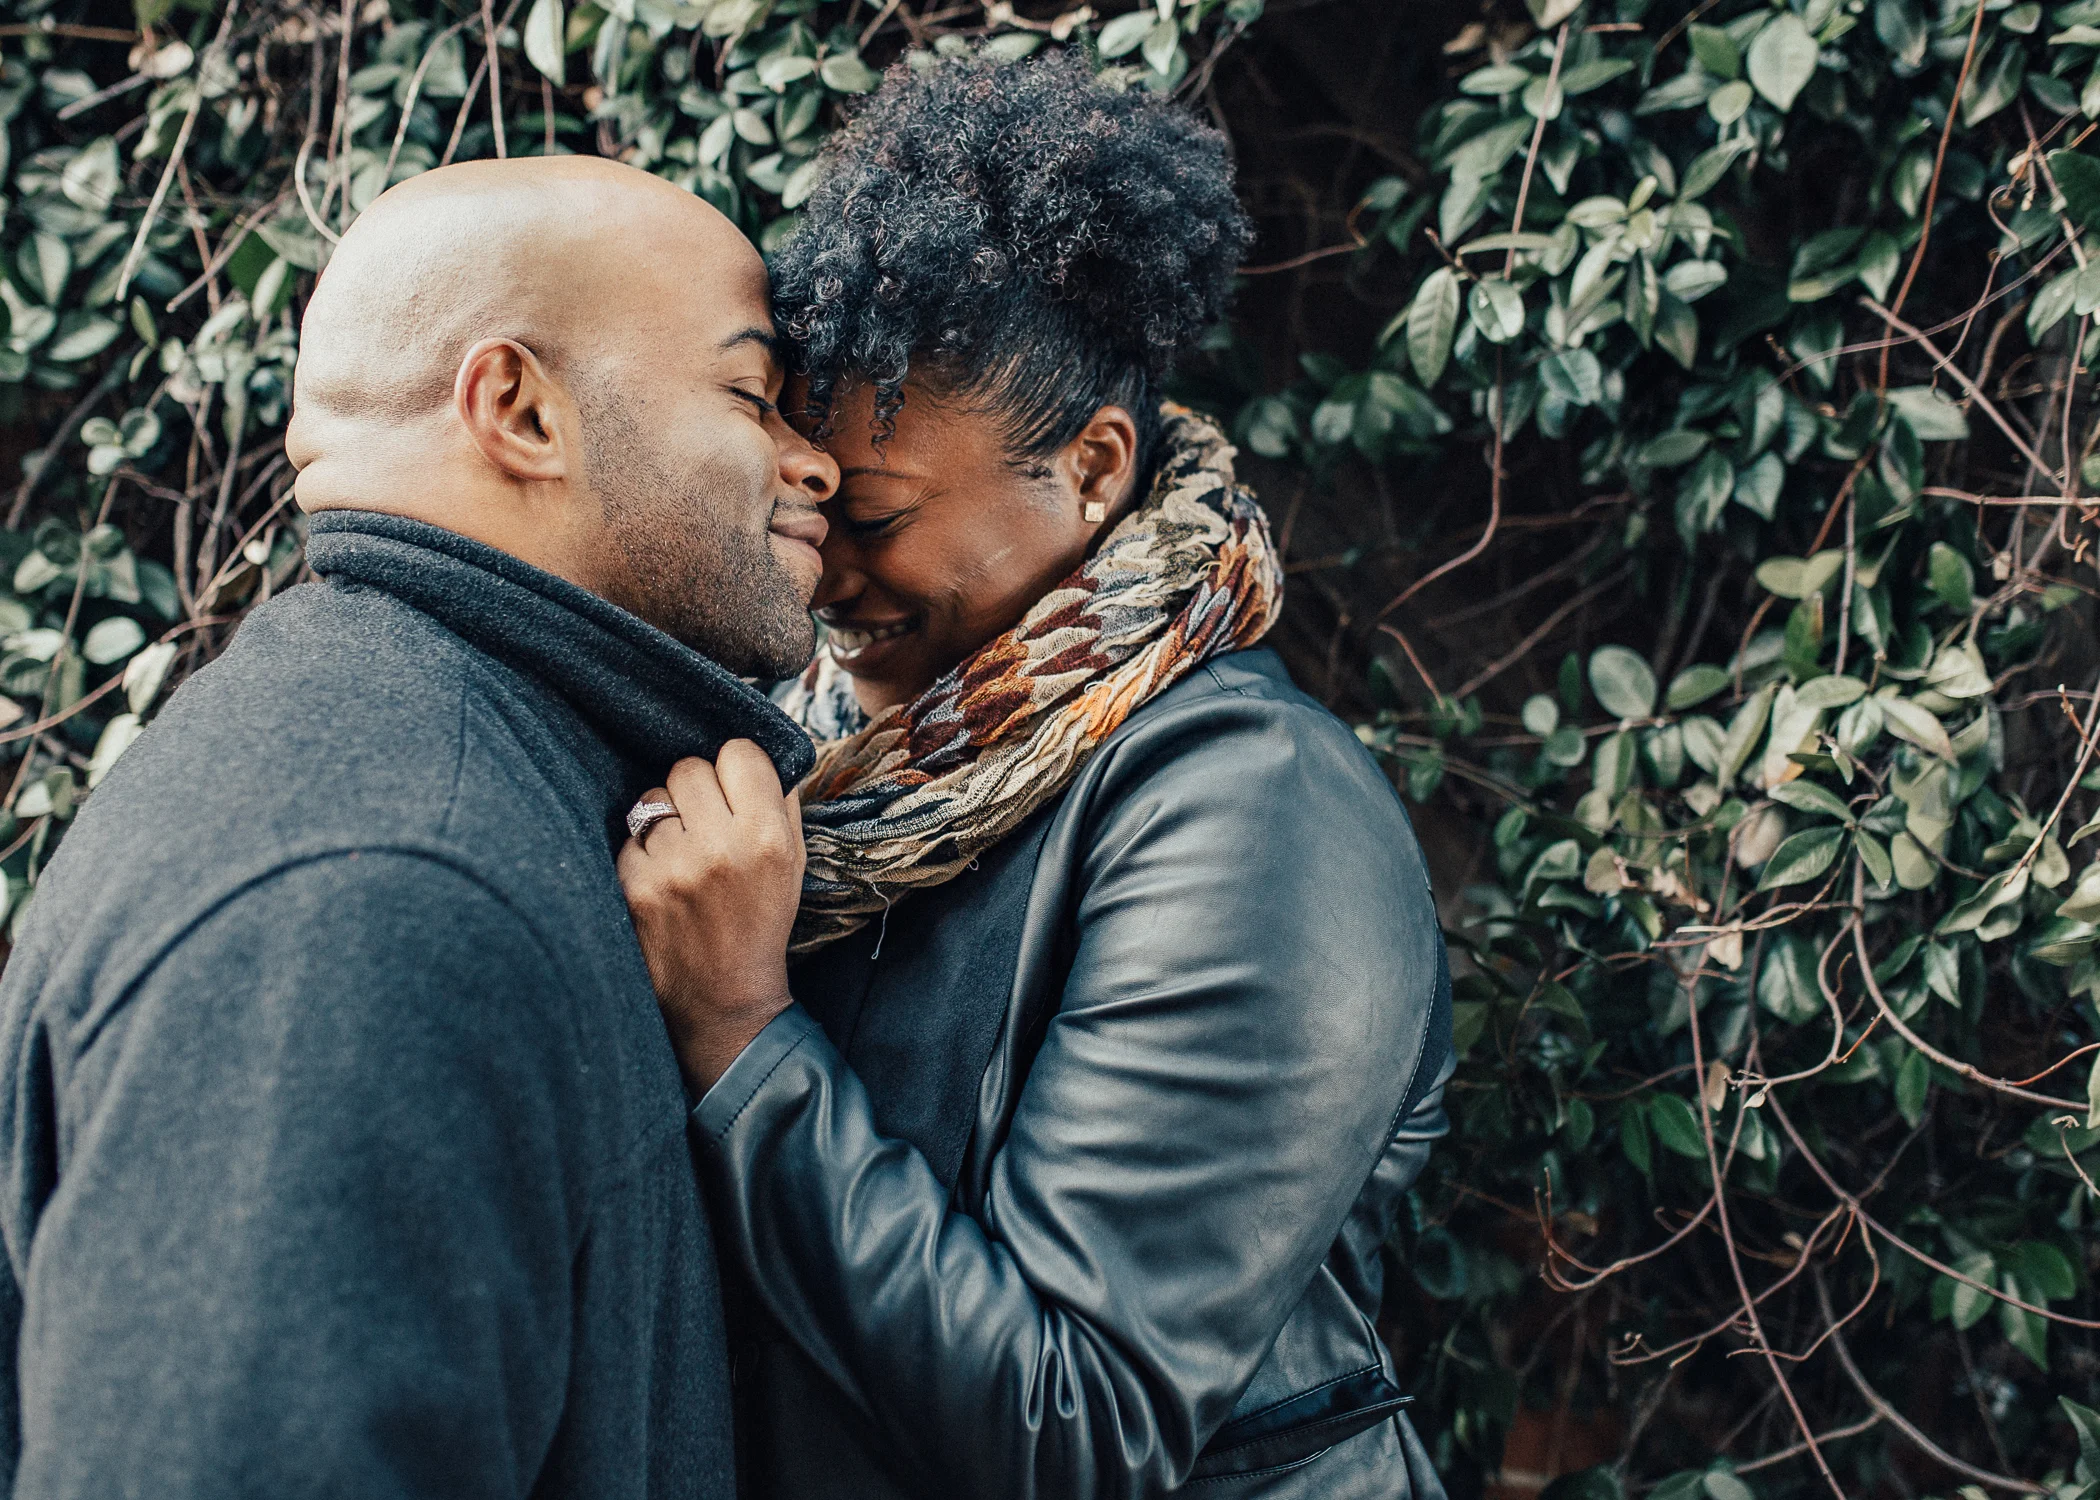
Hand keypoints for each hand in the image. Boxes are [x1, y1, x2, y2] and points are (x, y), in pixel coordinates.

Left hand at [617, 740, 804, 1091]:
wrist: (722, 997)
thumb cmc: (760, 922)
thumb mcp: (792, 864)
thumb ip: (780, 804)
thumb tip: (753, 753)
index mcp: (767, 838)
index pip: (739, 752)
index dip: (736, 768)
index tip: (736, 789)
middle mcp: (720, 848)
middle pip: (690, 766)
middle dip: (697, 790)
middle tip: (706, 823)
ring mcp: (672, 867)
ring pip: (654, 797)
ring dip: (666, 818)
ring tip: (682, 854)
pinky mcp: (633, 886)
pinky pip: (630, 836)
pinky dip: (643, 852)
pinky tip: (662, 879)